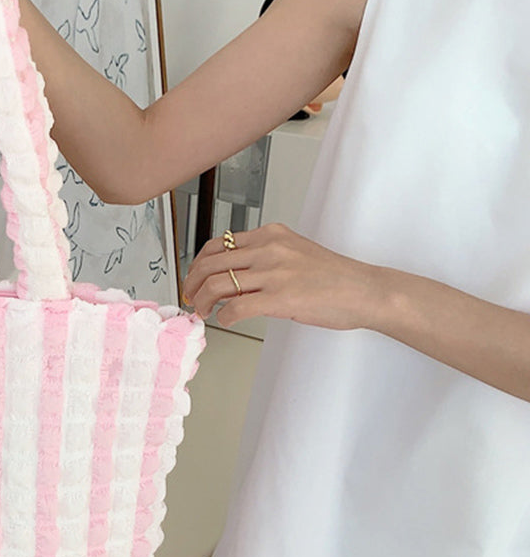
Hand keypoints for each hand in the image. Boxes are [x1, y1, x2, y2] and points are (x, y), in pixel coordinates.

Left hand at [182, 222, 386, 330]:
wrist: (365, 290)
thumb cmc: (334, 277)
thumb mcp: (294, 252)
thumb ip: (264, 257)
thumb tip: (233, 275)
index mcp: (271, 235)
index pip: (219, 244)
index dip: (199, 264)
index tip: (195, 277)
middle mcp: (269, 249)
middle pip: (210, 263)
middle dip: (192, 283)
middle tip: (190, 298)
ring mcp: (274, 273)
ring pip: (217, 284)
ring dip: (202, 301)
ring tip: (203, 312)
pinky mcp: (280, 297)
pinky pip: (235, 307)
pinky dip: (223, 317)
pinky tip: (226, 321)